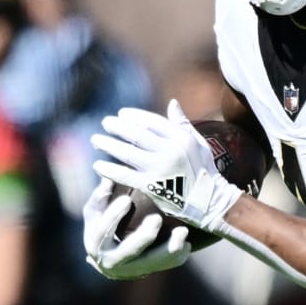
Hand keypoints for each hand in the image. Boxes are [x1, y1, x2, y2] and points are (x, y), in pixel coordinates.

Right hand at [81, 177, 192, 278]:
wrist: (109, 258)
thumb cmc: (103, 226)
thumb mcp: (96, 212)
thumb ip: (101, 197)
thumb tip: (107, 178)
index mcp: (96, 245)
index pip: (103, 230)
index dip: (113, 216)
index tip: (126, 200)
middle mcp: (113, 262)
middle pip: (129, 250)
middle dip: (143, 236)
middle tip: (156, 218)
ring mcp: (132, 270)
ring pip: (152, 262)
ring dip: (169, 248)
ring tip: (183, 231)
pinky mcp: (148, 272)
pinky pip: (166, 266)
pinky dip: (178, 255)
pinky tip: (188, 243)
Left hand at [90, 99, 242, 232]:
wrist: (209, 202)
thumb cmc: (204, 171)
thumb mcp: (198, 143)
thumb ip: (183, 123)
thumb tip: (172, 102)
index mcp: (181, 138)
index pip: (152, 122)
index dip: (134, 116)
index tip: (121, 114)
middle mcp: (170, 151)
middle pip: (137, 134)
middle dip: (117, 127)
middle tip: (105, 122)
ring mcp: (160, 169)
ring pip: (128, 152)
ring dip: (108, 145)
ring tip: (95, 140)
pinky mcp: (152, 186)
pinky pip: (125, 175)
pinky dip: (110, 169)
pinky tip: (98, 166)